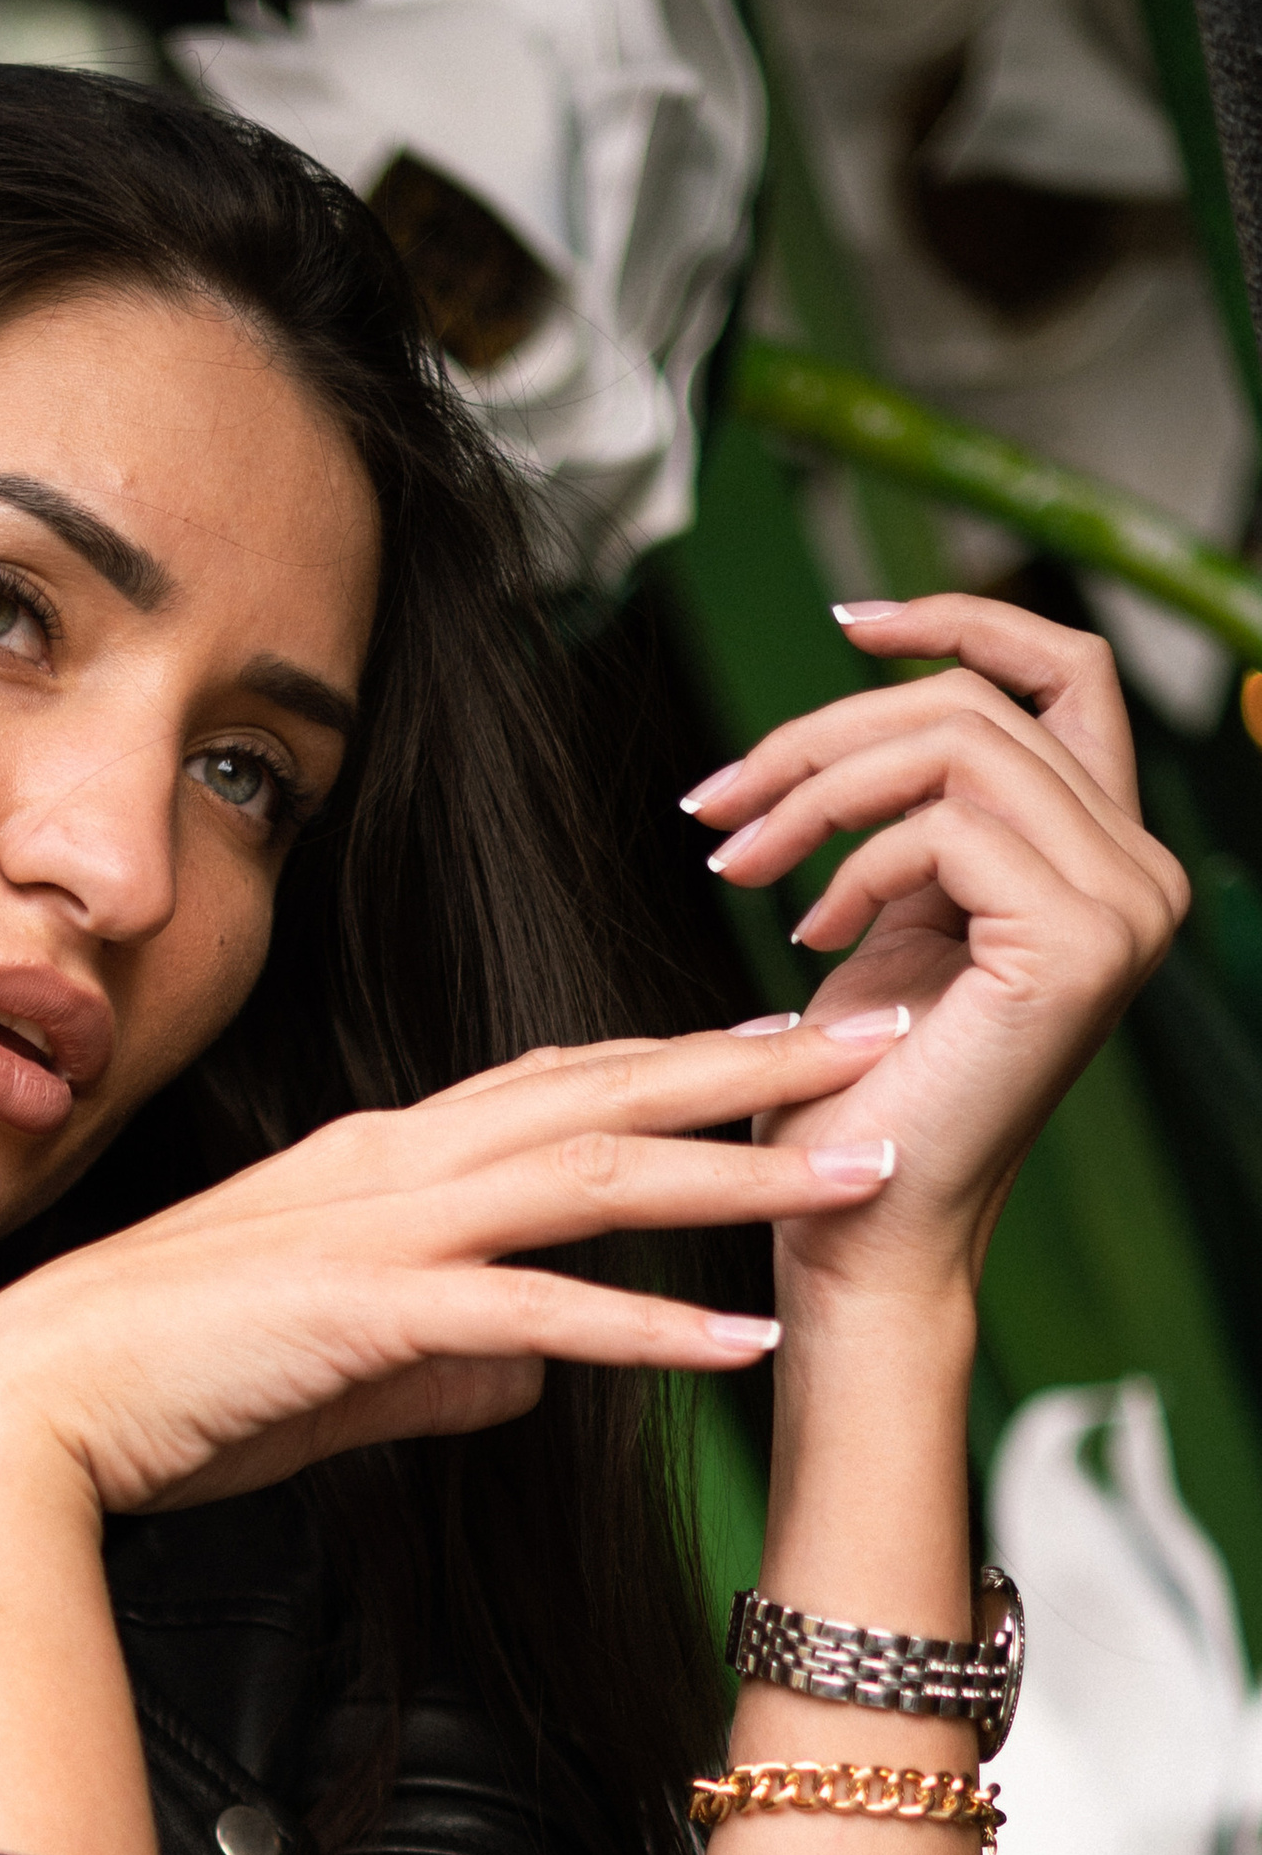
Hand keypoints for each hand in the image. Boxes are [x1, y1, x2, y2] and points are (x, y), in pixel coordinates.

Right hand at [0, 1017, 903, 1523]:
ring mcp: (382, 1231)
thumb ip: (444, 1365)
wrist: (25, 1412)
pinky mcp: (367, 1312)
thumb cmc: (162, 1393)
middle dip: (756, 1068)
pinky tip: (740, 1338)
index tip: (785, 1047)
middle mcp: (394, 1166)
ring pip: (597, 1176)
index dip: (678, 1063)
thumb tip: (535, 1377)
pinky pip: (538, 1312)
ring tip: (864, 1170)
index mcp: (381, 1164)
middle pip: (608, 1094)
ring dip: (742, 1170)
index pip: (557, 1089)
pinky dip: (648, 1326)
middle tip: (884, 1042)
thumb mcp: (334, 1374)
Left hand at [682, 599, 1188, 1308]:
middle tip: (715, 804)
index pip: (1064, 674)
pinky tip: (804, 933)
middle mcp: (1140, 875)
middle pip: (979, 702)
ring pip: (955, 744)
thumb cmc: (848, 1102)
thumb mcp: (885, 927)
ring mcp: (1123, 907)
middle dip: (824, 735)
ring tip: (737, 864)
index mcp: (1104, 860)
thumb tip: (861, 710)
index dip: (960, 622)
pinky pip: (947, 823)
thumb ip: (908, 826)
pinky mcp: (1075, 943)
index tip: (848, 621)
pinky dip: (851, 861)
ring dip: (816, 791)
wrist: (853, 1233)